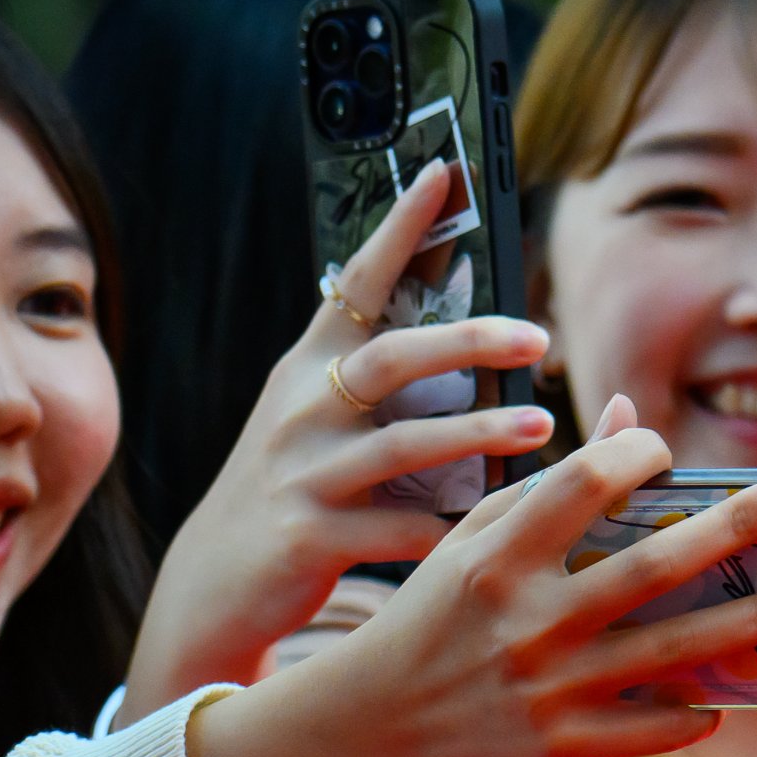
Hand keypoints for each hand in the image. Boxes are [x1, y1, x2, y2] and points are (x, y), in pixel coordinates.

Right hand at [126, 161, 556, 712]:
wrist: (218, 583)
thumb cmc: (297, 485)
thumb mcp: (322, 416)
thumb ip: (381, 370)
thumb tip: (469, 308)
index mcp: (309, 368)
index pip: (357, 283)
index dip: (400, 229)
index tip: (446, 174)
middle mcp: (299, 410)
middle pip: (390, 358)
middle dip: (467, 341)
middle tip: (538, 336)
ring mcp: (300, 472)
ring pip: (400, 444)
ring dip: (476, 435)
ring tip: (539, 426)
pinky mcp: (309, 536)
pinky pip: (396, 528)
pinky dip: (449, 527)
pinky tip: (501, 526)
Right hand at [181, 396, 756, 756]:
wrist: (370, 724)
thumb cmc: (435, 612)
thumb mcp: (473, 536)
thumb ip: (553, 481)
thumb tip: (631, 411)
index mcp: (498, 556)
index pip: (584, 483)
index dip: (637, 453)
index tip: (668, 449)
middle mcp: (528, 619)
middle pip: (653, 565)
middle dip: (735, 527)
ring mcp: (550, 687)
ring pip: (675, 650)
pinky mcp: (564, 746)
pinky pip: (654, 725)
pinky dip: (698, 710)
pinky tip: (738, 691)